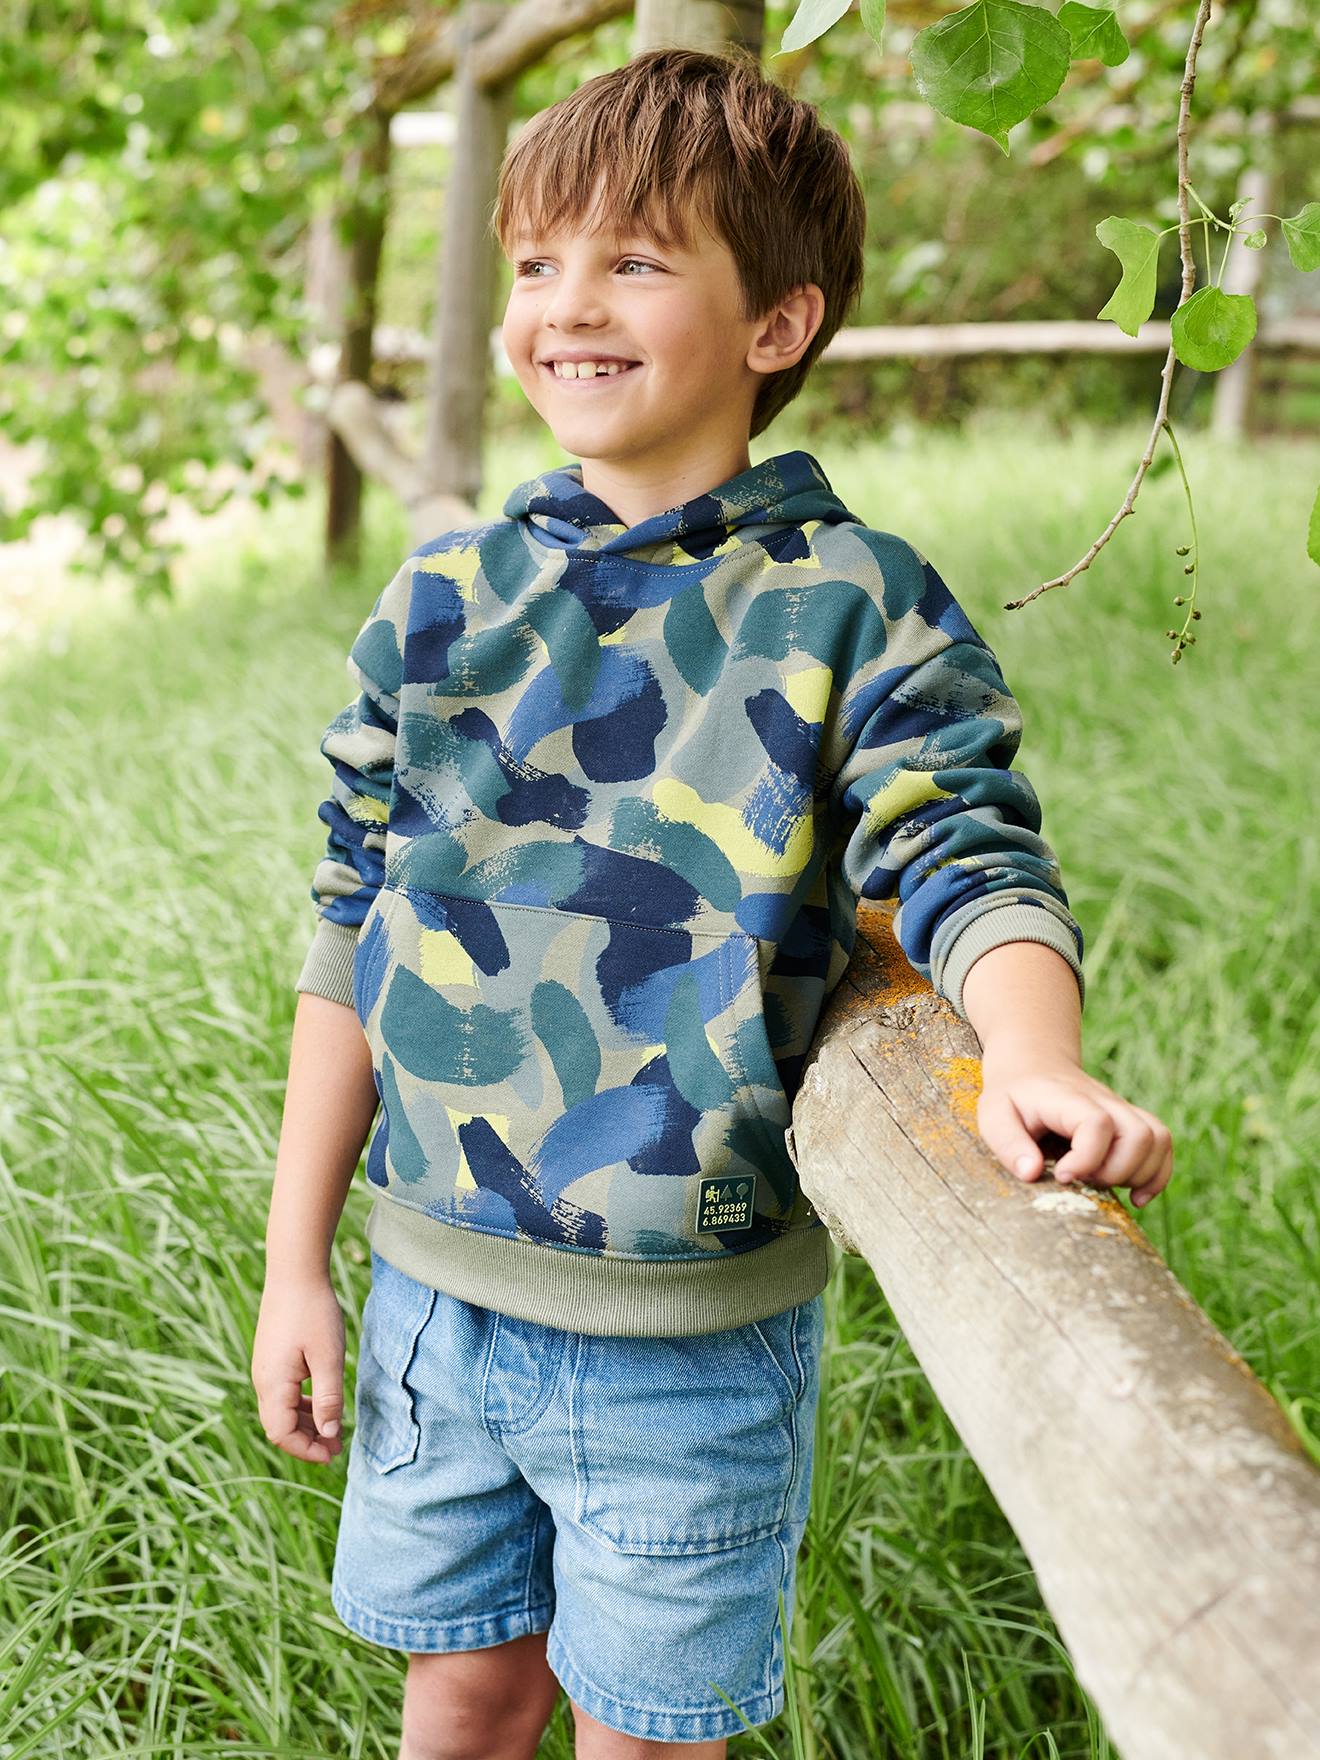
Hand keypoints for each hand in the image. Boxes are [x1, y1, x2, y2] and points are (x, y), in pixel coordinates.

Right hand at [251, 1271, 345, 1463]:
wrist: (294, 1272)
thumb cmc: (313, 1312)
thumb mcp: (328, 1357)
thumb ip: (328, 1398)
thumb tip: (329, 1434)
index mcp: (272, 1384)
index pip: (281, 1434)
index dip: (306, 1450)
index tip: (333, 1454)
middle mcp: (263, 1380)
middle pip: (279, 1426)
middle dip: (307, 1441)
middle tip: (337, 1447)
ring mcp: (266, 1369)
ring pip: (281, 1411)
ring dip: (306, 1424)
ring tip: (333, 1430)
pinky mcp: (272, 1359)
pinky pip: (283, 1394)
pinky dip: (302, 1405)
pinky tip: (323, 1404)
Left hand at [976, 1048, 1173, 1209]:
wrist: (1033, 1064)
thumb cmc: (1012, 1095)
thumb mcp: (994, 1115)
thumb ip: (1009, 1144)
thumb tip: (1031, 1174)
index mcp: (1068, 1099)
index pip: (1097, 1123)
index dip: (1087, 1157)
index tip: (1062, 1176)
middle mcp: (1103, 1101)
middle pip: (1138, 1135)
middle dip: (1116, 1172)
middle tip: (1083, 1180)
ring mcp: (1121, 1110)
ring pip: (1158, 1139)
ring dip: (1139, 1174)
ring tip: (1104, 1185)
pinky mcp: (1130, 1122)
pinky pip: (1163, 1143)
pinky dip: (1157, 1175)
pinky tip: (1135, 1196)